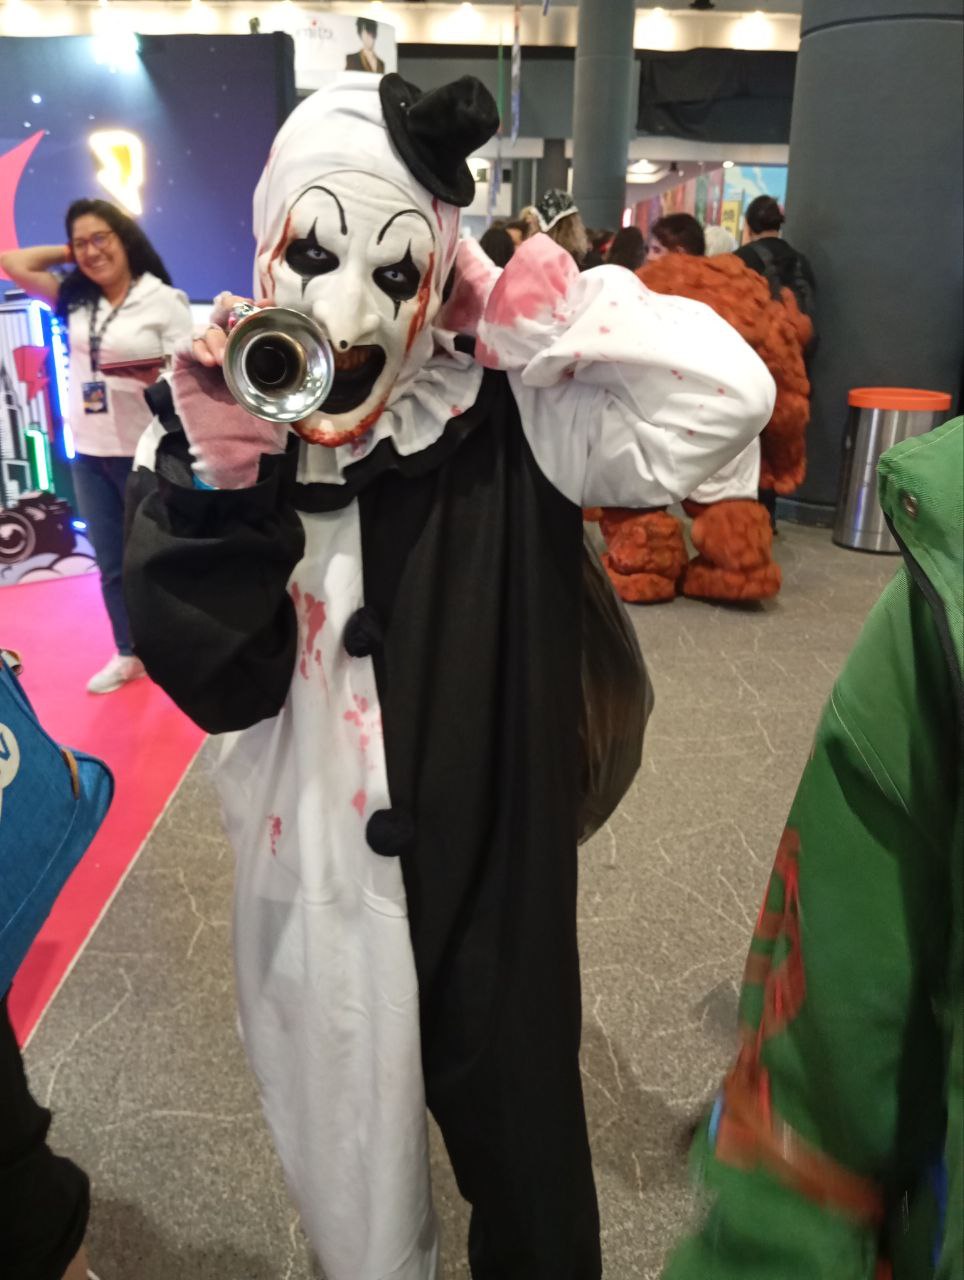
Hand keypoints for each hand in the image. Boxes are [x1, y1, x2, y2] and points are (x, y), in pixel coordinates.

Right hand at [173, 292, 286, 489]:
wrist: (237, 456)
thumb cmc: (259, 430)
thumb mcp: (284, 398)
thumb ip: (293, 377)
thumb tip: (320, 356)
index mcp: (250, 353)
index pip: (249, 319)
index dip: (257, 307)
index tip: (270, 305)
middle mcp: (226, 350)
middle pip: (223, 313)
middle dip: (233, 308)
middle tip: (242, 315)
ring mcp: (204, 359)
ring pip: (205, 326)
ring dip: (215, 334)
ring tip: (224, 357)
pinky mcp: (185, 370)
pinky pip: (184, 345)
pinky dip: (196, 345)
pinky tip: (210, 360)